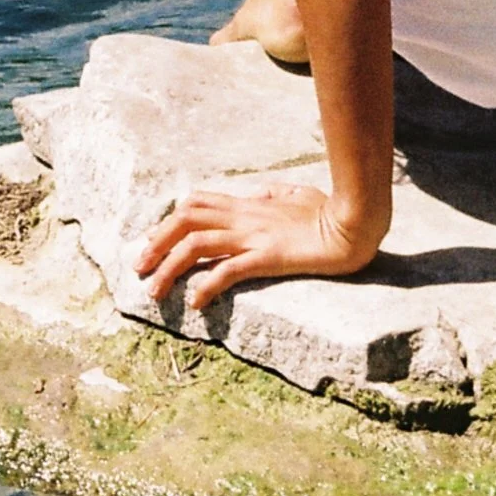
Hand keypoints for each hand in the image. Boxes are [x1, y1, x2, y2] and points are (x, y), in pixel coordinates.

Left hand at [136, 182, 385, 312]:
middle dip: (157, 242)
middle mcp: (245, 216)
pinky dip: (206, 285)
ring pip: (197, 243)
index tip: (153, 241)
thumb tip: (259, 194)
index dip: (169, 221)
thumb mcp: (298, 195)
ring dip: (170, 266)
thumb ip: (274, 195)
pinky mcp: (269, 256)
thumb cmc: (331, 210)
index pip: (197, 203)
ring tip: (154, 291)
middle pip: (186, 219)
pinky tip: (194, 302)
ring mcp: (255, 235)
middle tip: (139, 267)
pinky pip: (229, 269)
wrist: (356, 224)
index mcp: (250, 204)